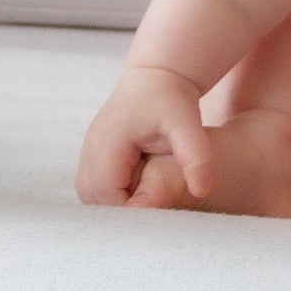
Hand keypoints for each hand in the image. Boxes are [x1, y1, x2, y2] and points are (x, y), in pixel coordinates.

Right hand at [76, 64, 212, 206]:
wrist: (157, 75)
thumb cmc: (173, 98)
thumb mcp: (188, 125)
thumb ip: (196, 157)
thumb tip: (202, 190)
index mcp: (108, 144)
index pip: (109, 198)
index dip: (134, 214)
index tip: (164, 214)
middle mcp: (90, 150)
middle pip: (94, 202)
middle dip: (123, 215)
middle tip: (158, 213)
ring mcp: (88, 153)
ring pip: (92, 198)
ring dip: (117, 206)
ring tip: (150, 200)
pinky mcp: (93, 155)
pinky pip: (95, 188)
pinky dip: (115, 195)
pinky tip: (141, 190)